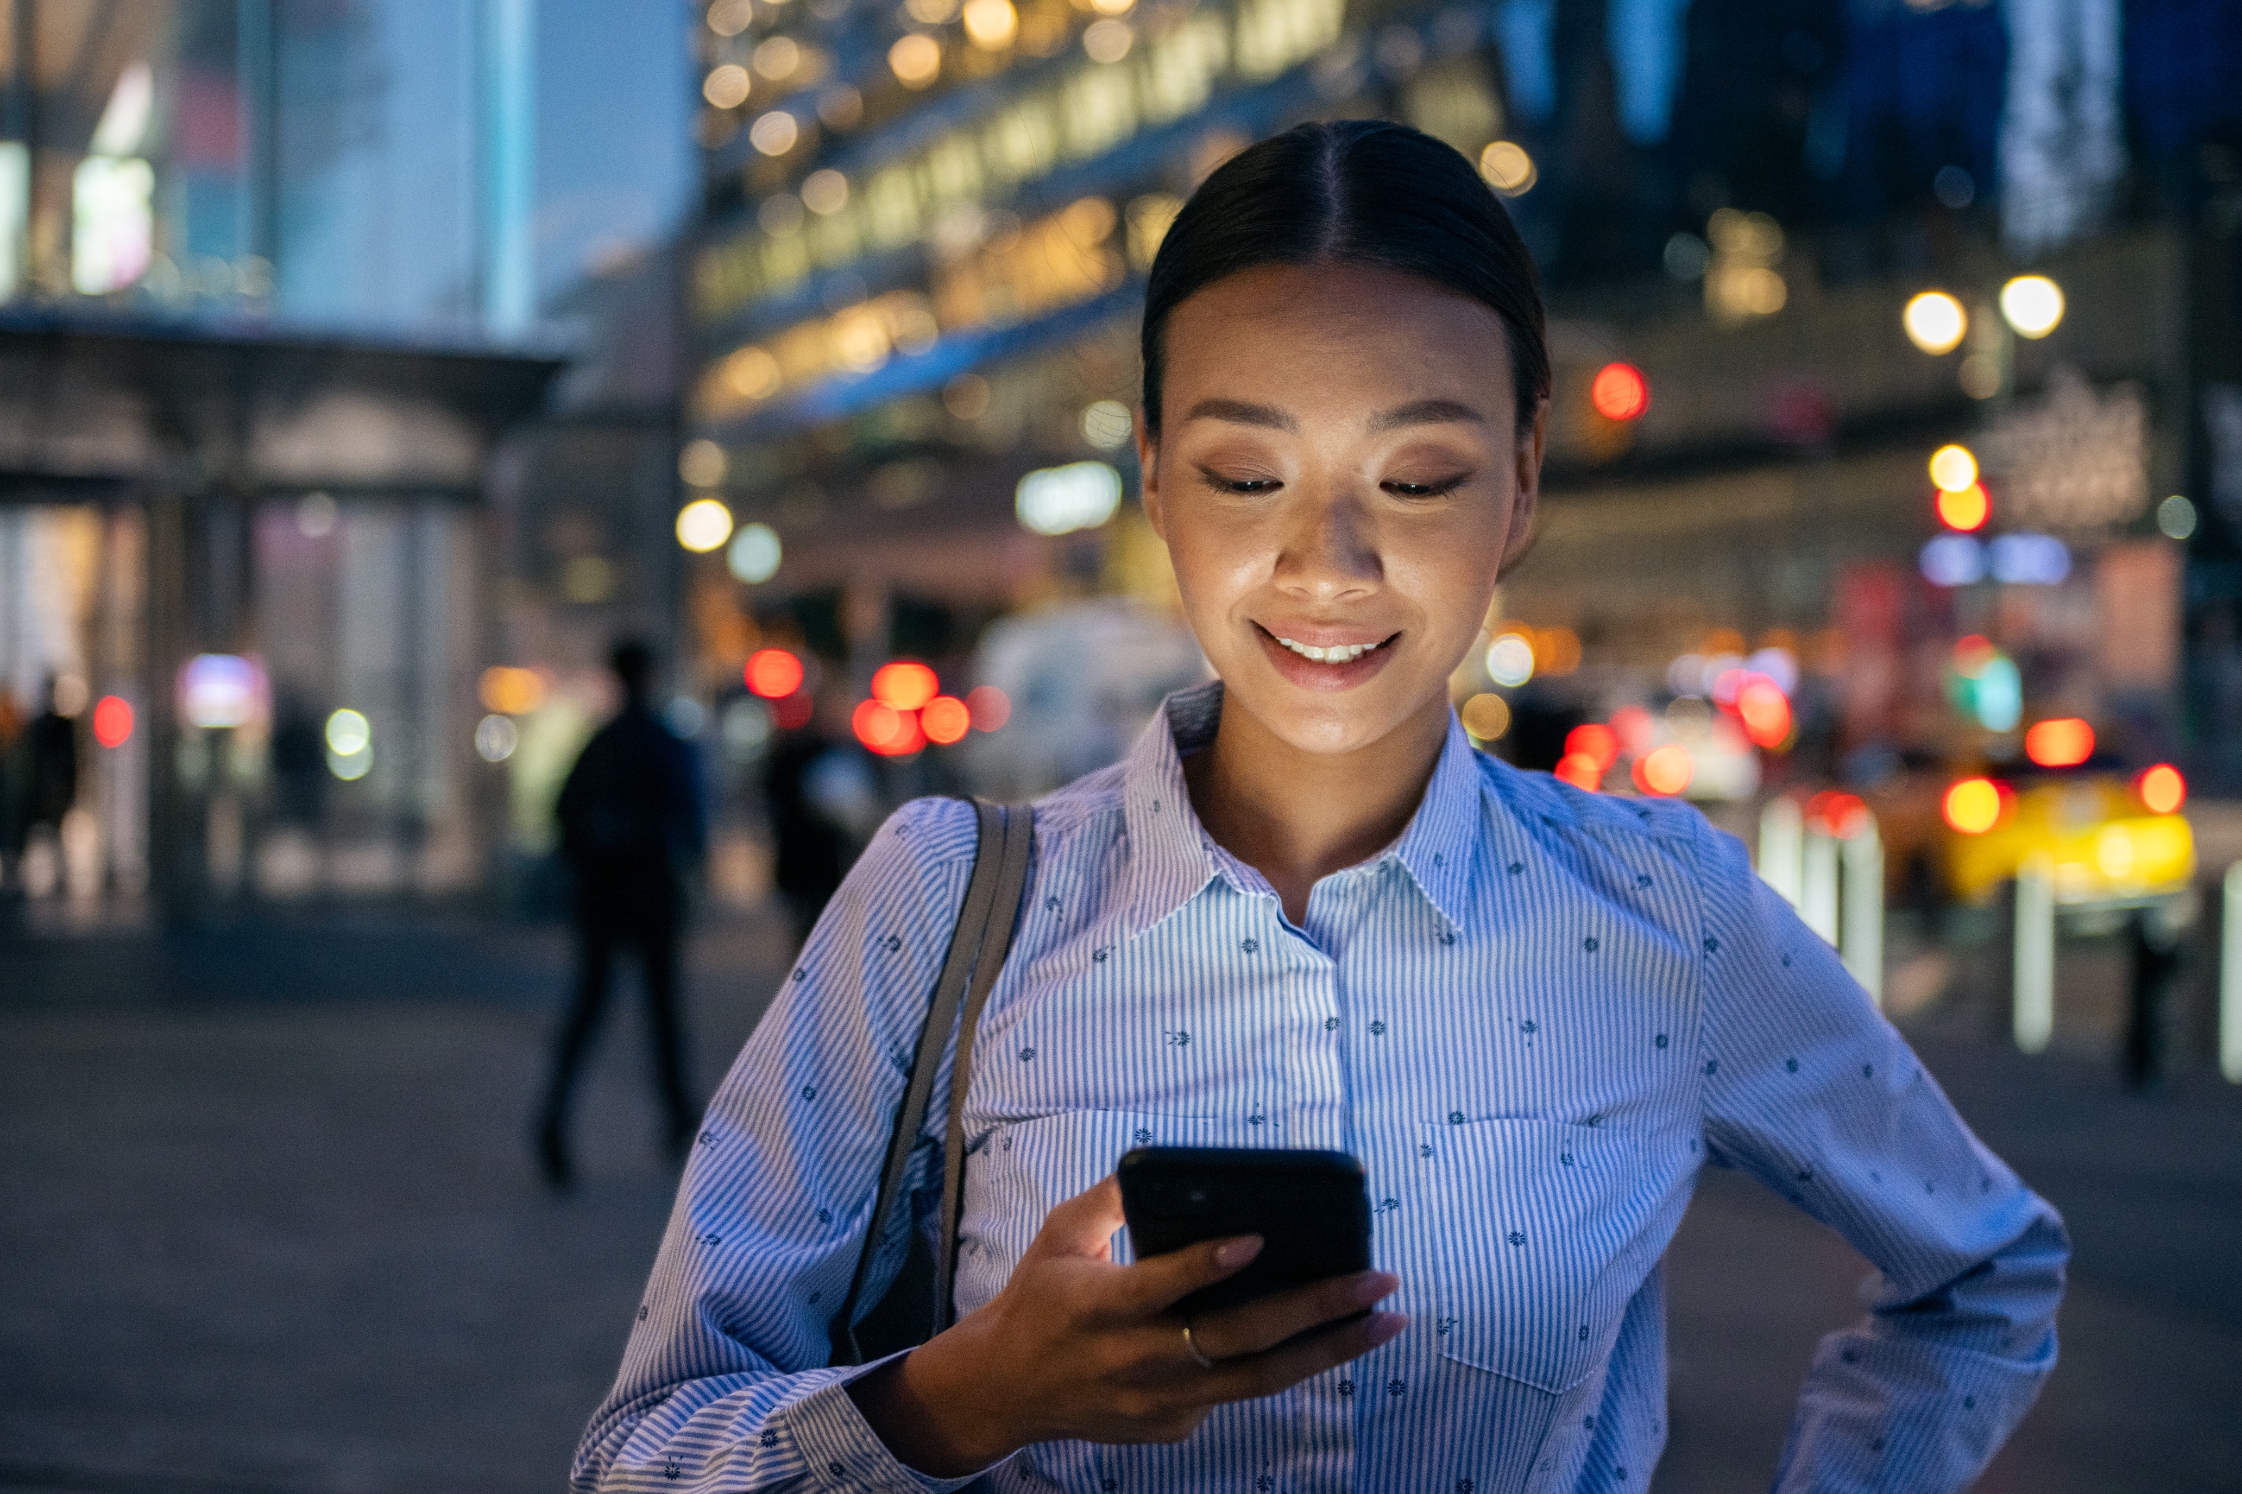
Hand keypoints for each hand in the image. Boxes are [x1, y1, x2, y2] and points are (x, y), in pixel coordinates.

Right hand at [847, 1175, 1404, 1476]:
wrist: (1004, 1391)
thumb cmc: (1039, 1300)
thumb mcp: (1060, 1237)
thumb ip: (1110, 1199)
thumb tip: (1163, 1165)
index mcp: (1099, 1306)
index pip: (1160, 1287)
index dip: (1208, 1266)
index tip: (1258, 1239)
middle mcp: (1135, 1361)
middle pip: (1237, 1340)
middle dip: (1315, 1309)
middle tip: (1377, 1280)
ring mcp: (1159, 1403)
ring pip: (1259, 1379)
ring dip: (1330, 1349)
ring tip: (1385, 1319)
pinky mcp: (1174, 1427)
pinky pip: (1237, 1390)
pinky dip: (1284, 1363)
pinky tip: (1329, 1336)